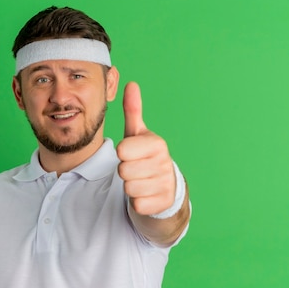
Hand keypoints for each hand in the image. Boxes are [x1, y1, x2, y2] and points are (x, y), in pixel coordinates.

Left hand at [116, 82, 175, 215]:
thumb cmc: (145, 157)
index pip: (122, 151)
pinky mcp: (163, 203)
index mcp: (157, 143)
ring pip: (129, 189)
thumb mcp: (138, 134)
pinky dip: (138, 202)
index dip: (122, 154)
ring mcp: (165, 183)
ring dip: (130, 188)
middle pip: (123, 171)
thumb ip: (133, 110)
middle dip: (125, 172)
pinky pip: (137, 204)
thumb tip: (131, 83)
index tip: (131, 154)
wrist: (166, 188)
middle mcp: (164, 162)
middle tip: (136, 170)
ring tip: (141, 181)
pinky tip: (146, 195)